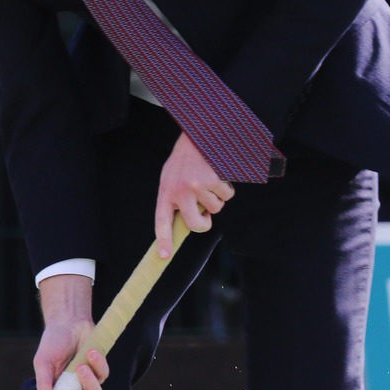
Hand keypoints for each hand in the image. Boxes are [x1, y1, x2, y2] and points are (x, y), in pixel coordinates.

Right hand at [34, 274, 108, 389]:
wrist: (68, 322)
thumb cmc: (52, 344)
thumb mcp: (42, 363)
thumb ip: (44, 384)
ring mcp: (87, 383)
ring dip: (88, 382)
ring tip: (80, 366)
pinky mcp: (100, 371)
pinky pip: (104, 376)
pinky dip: (97, 365)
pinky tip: (90, 352)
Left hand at [154, 132, 234, 257]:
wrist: (198, 133)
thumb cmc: (186, 159)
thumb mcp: (172, 177)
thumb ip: (176, 199)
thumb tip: (186, 223)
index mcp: (166, 191)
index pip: (162, 221)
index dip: (163, 240)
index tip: (164, 256)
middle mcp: (180, 191)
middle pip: (196, 225)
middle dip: (205, 223)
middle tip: (206, 215)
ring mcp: (197, 186)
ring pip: (216, 208)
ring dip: (217, 198)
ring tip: (209, 179)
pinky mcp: (213, 180)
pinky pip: (227, 195)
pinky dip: (227, 187)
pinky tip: (219, 174)